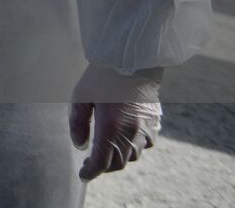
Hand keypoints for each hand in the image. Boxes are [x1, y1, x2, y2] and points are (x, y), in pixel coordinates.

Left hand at [70, 66, 160, 180]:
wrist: (131, 58)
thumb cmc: (101, 76)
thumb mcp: (81, 97)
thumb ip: (78, 124)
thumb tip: (80, 146)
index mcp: (110, 129)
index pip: (101, 162)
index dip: (91, 172)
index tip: (83, 175)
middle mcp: (131, 134)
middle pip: (118, 162)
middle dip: (104, 166)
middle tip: (91, 163)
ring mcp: (146, 129)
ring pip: (133, 155)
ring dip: (119, 157)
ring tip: (106, 151)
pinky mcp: (155, 121)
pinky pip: (146, 143)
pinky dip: (135, 147)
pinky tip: (125, 138)